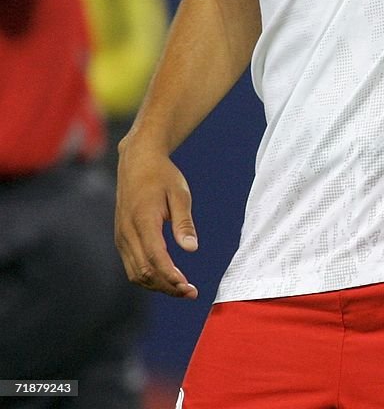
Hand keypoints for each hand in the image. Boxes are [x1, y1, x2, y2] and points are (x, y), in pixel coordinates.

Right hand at [115, 138, 199, 298]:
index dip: (171, 276)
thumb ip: (184, 222)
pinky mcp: (121, 238)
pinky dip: (148, 277)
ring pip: (136, 273)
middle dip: (167, 287)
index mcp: (142, 220)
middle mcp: (127, 232)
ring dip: (158, 285)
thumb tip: (191, 249)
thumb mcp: (179, 193)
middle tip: (191, 293)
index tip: (188, 287)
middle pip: (145, 271)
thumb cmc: (162, 176)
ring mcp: (121, 236)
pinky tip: (167, 277)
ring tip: (181, 288)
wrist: (137, 161)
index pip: (155, 257)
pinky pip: (132, 265)